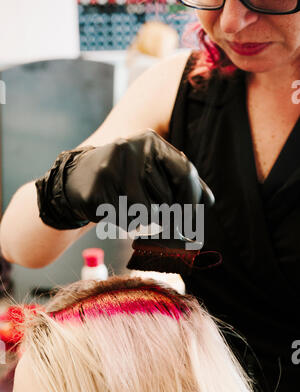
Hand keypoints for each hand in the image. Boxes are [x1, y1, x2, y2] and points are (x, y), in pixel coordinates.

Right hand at [35, 130, 213, 229]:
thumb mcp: (153, 170)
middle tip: (156, 218)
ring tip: (130, 207)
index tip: (192, 218)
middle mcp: (134, 149)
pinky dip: (126, 223)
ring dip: (144, 220)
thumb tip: (209, 201)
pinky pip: (126, 219)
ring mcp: (114, 167)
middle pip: (168, 197)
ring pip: (148, 212)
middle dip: (167, 216)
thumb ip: (180, 182)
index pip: (186, 171)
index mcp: (152, 141)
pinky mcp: (99, 189)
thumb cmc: (124, 177)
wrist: (78, 178)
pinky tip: (115, 209)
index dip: (193, 199)